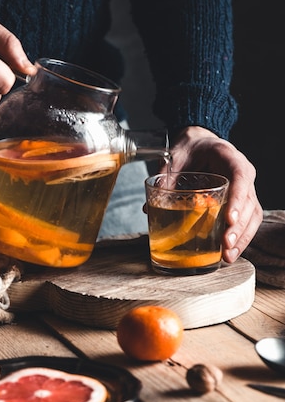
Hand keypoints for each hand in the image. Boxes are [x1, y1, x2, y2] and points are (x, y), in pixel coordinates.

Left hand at [158, 126, 262, 262]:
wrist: (199, 144)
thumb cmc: (190, 149)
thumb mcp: (175, 157)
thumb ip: (165, 179)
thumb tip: (147, 207)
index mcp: (229, 157)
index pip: (241, 176)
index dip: (237, 198)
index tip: (229, 218)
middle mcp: (243, 173)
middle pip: (249, 201)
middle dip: (239, 226)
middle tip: (226, 244)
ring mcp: (245, 189)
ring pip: (252, 215)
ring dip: (242, 237)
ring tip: (228, 256)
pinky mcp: (241, 203)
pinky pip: (248, 221)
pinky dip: (240, 238)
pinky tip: (229, 253)